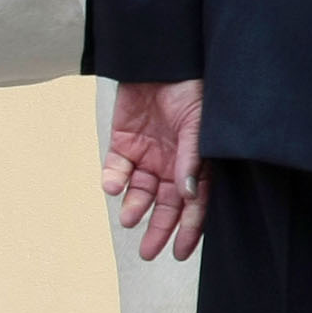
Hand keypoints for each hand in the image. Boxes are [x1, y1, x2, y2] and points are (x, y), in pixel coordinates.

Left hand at [101, 79, 208, 259]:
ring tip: (129, 217)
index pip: (195, 202)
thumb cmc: (191, 88)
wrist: (159, 60)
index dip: (190, 228)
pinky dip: (113, 179)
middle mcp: (173, 163)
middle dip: (159, 229)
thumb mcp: (198, 125)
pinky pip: (116, 169)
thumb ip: (192, 160)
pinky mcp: (123, 144)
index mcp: (197, 161)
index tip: (181, 252)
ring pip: (140, 192)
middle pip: (166, 204)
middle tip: (148, 252)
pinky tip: (114, 184)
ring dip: (134, 207)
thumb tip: (188, 196)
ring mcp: (148, 154)